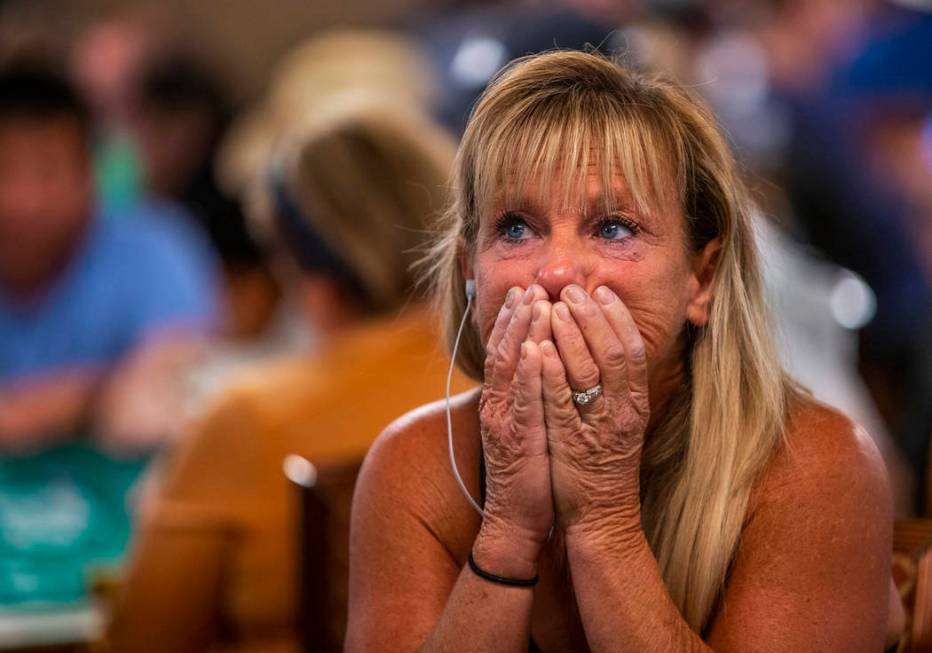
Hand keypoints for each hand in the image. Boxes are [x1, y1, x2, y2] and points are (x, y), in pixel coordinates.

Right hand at [477, 285, 553, 556]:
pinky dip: (530, 372)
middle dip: (517, 316)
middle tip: (530, 286)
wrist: (516, 517)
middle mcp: (497, 404)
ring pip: (511, 368)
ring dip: (522, 332)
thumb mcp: (525, 425)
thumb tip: (536, 367)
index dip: (512, 319)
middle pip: (504, 350)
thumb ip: (526, 396)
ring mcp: (504, 420)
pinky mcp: (518, 438)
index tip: (525, 291)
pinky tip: (538, 349)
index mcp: (501, 400)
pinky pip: (524, 400)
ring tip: (534, 303)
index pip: (504, 351)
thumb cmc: (527, 471)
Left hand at [542, 284, 649, 535]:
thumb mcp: (619, 421)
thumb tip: (603, 344)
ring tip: (554, 305)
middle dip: (593, 317)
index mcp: (635, 404)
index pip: (634, 350)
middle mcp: (623, 413)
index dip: (618, 318)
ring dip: (572, 336)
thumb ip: (614, 386)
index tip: (601, 290)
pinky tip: (540, 349)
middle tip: (573, 289)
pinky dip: (552, 373)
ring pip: (590, 372)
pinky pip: (562, 403)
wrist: (600, 517)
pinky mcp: (571, 444)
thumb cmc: (605, 464)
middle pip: (614, 353)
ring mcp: (598, 428)